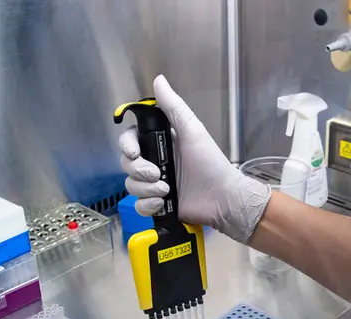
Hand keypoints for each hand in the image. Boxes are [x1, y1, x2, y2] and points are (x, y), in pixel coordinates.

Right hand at [119, 75, 270, 243]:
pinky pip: (139, 205)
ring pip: (131, 185)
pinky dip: (148, 205)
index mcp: (161, 143)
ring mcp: (156, 184)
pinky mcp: (159, 204)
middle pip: (127, 163)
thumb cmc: (211, 163)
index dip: (126, 145)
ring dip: (145, 189)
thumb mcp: (193, 131)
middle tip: (157, 174)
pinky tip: (162, 203)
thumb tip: (158, 80)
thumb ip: (174, 107)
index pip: (130, 140)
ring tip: (166, 190)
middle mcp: (156, 162)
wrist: (224, 198)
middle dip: (138, 170)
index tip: (133, 152)